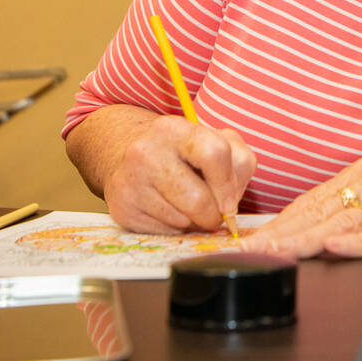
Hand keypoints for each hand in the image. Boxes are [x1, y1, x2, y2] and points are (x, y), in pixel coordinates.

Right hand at [102, 113, 256, 233]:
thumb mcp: (215, 141)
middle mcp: (147, 152)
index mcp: (174, 129)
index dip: (229, 184)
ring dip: (195, 222)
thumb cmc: (183, 152)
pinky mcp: (123, 209)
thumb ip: (238, 163)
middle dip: (214, 215)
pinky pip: (164, 232)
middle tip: (214, 214)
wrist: (127, 155)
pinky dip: (176, 229)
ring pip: (182, 220)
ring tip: (189, 208)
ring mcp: (131, 181)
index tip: (230, 199)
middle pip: (197, 200)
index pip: (215, 153)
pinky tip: (171, 212)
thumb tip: (230, 204)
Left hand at [241, 157, 361, 258]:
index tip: (248, 239)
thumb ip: (351, 202)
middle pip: (319, 210)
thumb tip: (308, 226)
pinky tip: (333, 246)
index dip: (278, 221)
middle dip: (280, 234)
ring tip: (276, 252)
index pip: (311, 200)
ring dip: (305, 240)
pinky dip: (357, 241)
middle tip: (249, 251)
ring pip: (343, 222)